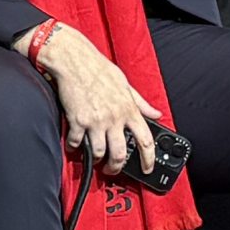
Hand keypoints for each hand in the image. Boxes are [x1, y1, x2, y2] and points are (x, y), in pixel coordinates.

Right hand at [23, 20, 160, 177]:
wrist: (73, 59)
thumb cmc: (98, 68)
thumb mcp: (125, 83)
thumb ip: (140, 102)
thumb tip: (156, 113)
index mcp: (128, 109)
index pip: (145, 140)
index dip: (149, 159)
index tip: (147, 168)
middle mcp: (114, 117)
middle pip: (119, 154)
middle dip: (116, 167)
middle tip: (113, 170)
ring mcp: (95, 121)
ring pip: (98, 153)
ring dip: (96, 160)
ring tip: (94, 158)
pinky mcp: (77, 121)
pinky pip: (76, 143)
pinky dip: (74, 147)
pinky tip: (74, 145)